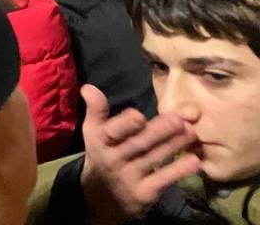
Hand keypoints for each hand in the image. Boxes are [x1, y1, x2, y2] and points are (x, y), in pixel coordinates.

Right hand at [78, 84, 200, 224]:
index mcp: (99, 141)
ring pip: (154, 158)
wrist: (102, 197)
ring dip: (173, 145)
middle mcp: (113, 160)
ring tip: (191, 132)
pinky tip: (194, 161)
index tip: (138, 115)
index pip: (111, 132)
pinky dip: (179, 170)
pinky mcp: (144, 193)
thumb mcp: (94, 132)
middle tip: (177, 119)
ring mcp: (129, 178)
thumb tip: (89, 87)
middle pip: (138, 144)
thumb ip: (96, 109)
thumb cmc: (103, 154)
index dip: (124, 124)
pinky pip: (163, 180)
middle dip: (158, 132)